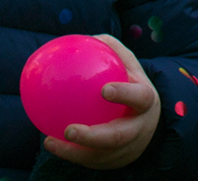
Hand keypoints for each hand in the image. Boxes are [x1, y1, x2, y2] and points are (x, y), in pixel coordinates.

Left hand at [43, 35, 161, 168]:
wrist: (149, 124)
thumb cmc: (133, 86)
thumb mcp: (131, 68)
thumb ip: (113, 51)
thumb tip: (88, 36)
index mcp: (145, 102)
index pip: (138, 98)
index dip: (124, 95)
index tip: (104, 90)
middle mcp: (137, 128)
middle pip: (117, 137)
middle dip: (93, 137)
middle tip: (69, 129)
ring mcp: (125, 149)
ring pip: (99, 155)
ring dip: (74, 151)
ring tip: (50, 141)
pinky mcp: (111, 161)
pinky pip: (88, 160)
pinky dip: (68, 154)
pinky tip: (49, 142)